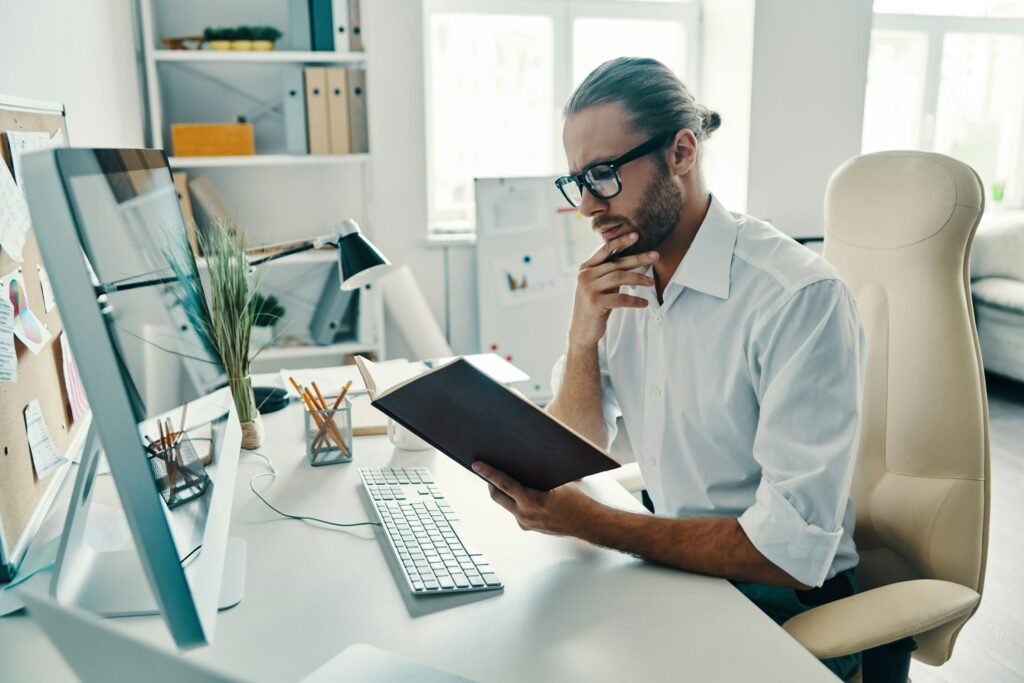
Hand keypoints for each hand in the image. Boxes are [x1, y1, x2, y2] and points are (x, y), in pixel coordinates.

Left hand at [472, 461, 601, 536]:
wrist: (588, 524)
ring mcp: (526, 523)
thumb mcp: (558, 483)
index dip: (489, 473)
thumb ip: (537, 477)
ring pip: (505, 504)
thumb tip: (522, 463)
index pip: (504, 484)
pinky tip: (519, 492)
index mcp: (532, 502)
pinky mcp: (528, 527)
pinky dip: (514, 501)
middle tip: (486, 470)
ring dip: (503, 492)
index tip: (477, 465)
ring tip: (501, 479)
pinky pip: (515, 511)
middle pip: (498, 496)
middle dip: (491, 483)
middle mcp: (525, 515)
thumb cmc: (577, 502)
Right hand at [568, 232, 658, 347]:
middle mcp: (585, 276)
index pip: (605, 251)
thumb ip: (609, 273)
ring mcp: (589, 288)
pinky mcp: (595, 303)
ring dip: (639, 278)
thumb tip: (634, 259)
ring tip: (651, 282)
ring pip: (620, 277)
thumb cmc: (595, 306)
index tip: (636, 235)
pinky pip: (621, 298)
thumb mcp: (600, 286)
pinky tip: (644, 303)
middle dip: (638, 259)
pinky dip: (635, 300)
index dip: (621, 242)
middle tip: (655, 256)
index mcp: (586, 268)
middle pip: (617, 264)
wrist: (582, 331)